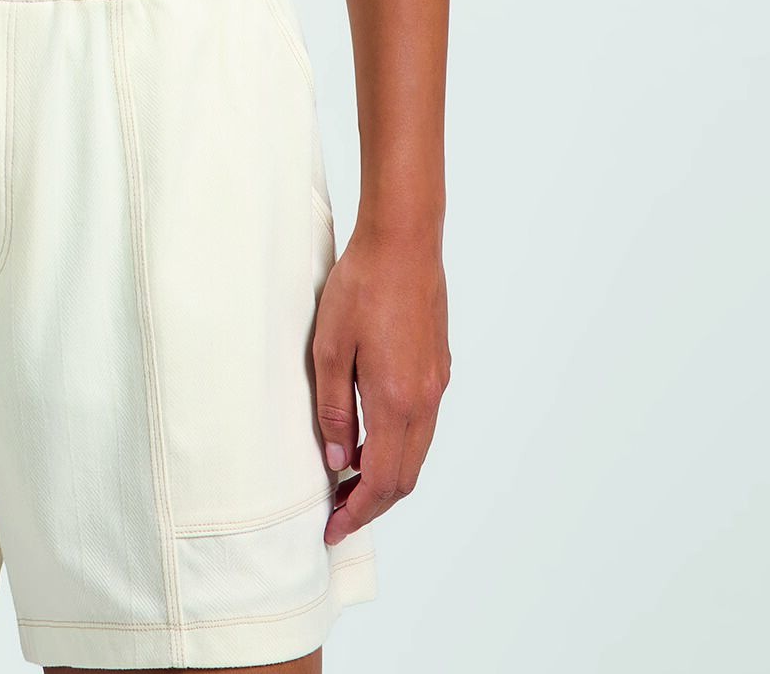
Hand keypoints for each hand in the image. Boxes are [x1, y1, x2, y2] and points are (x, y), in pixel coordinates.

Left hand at [311, 217, 450, 546]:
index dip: (356, 513)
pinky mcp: (438, 368)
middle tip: (336, 514)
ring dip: (386, 477)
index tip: (331, 529)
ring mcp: (436, 385)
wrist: (404, 240)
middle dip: (371, 505)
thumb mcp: (330, 347)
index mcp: (396, 401)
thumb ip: (334, 409)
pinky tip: (372, 439)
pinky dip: (399, 449)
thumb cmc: (362, 286)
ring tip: (348, 482)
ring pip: (416, 454)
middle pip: (404, 478)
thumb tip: (339, 460)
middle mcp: (424, 401)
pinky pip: (422, 427)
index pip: (382, 482)